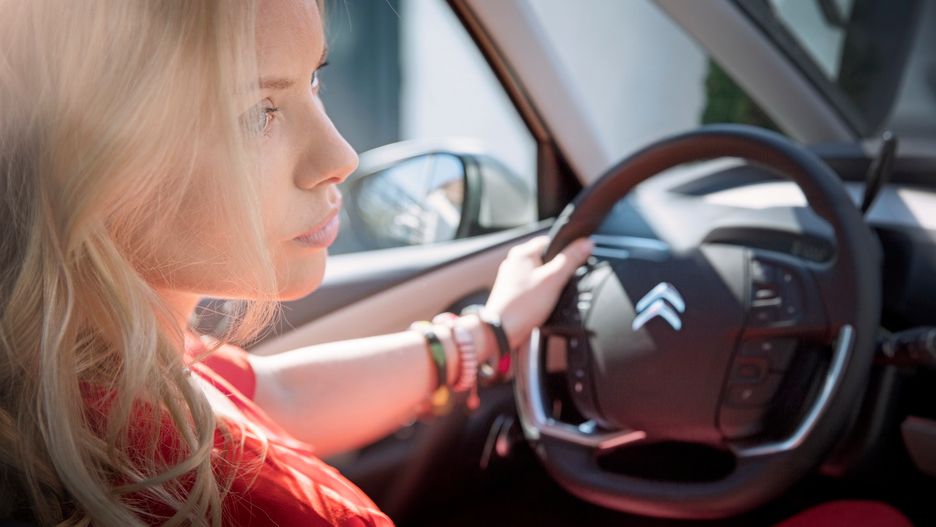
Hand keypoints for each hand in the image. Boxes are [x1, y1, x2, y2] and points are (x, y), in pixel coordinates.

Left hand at [484, 235, 593, 350]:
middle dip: (557, 271)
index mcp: (522, 253)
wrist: (501, 332)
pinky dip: (540, 294)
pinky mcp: (512, 293)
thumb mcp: (552, 280)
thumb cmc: (521, 306)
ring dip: (549, 284)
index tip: (575, 262)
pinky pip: (532, 288)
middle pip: (546, 259)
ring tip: (550, 296)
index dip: (566, 251)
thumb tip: (586, 243)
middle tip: (560, 284)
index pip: (551, 241)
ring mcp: (512, 278)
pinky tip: (542, 304)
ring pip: (539, 275)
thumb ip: (570, 259)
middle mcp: (514, 263)